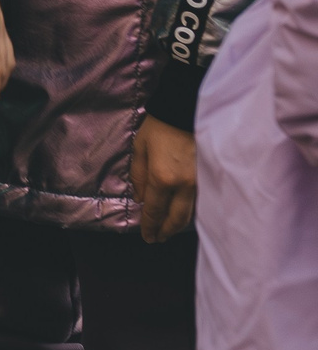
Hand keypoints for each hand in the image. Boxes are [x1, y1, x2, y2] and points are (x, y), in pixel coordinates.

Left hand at [132, 114, 197, 241]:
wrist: (188, 110)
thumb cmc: (160, 127)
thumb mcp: (140, 148)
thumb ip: (139, 176)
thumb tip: (140, 199)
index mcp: (163, 178)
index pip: (155, 210)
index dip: (150, 226)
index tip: (147, 236)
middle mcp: (184, 186)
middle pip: (176, 218)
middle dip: (165, 231)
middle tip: (157, 239)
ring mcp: (201, 183)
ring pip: (191, 213)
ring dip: (178, 225)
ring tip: (169, 231)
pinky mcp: (210, 178)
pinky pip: (200, 203)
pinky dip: (191, 213)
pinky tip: (185, 215)